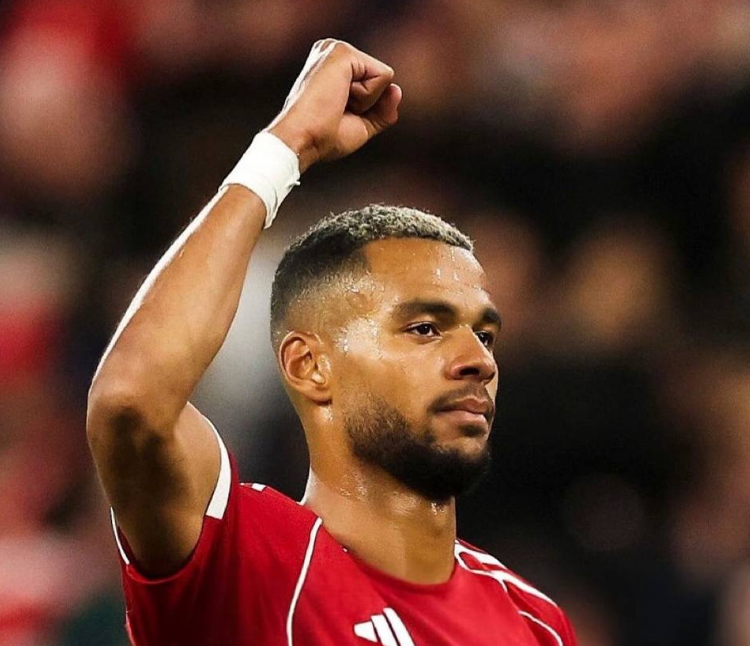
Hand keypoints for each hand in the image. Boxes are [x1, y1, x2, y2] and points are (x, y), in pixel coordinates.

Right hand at [267, 39, 401, 172]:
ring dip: (366, 101)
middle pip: (382, 80)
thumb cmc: (322, 137)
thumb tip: (397, 90)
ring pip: (383, 78)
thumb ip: (383, 110)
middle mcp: (333, 52)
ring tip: (336, 104)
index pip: (375, 85)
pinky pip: (383, 77)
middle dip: (368, 105)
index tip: (337, 116)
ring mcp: (336, 49)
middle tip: (336, 112)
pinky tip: (339, 98)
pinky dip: (367, 97)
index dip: (366, 110)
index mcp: (334, 67)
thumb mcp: (361, 126)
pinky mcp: (343, 52)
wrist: (301, 140)